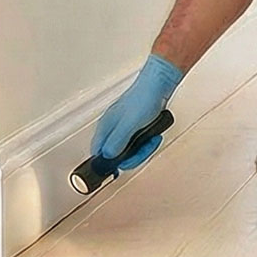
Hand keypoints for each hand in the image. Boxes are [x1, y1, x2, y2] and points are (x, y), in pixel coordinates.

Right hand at [92, 54, 183, 169]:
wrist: (158, 85)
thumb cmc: (144, 98)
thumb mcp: (129, 124)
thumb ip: (118, 141)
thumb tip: (108, 156)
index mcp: (106, 126)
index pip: (98, 152)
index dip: (106, 164)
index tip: (116, 171)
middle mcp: (112, 127)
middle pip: (116, 154)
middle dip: (132, 156)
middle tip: (142, 153)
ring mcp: (124, 127)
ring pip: (129, 149)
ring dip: (142, 149)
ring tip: (151, 141)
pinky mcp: (135, 126)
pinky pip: (138, 142)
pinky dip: (147, 142)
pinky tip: (154, 137)